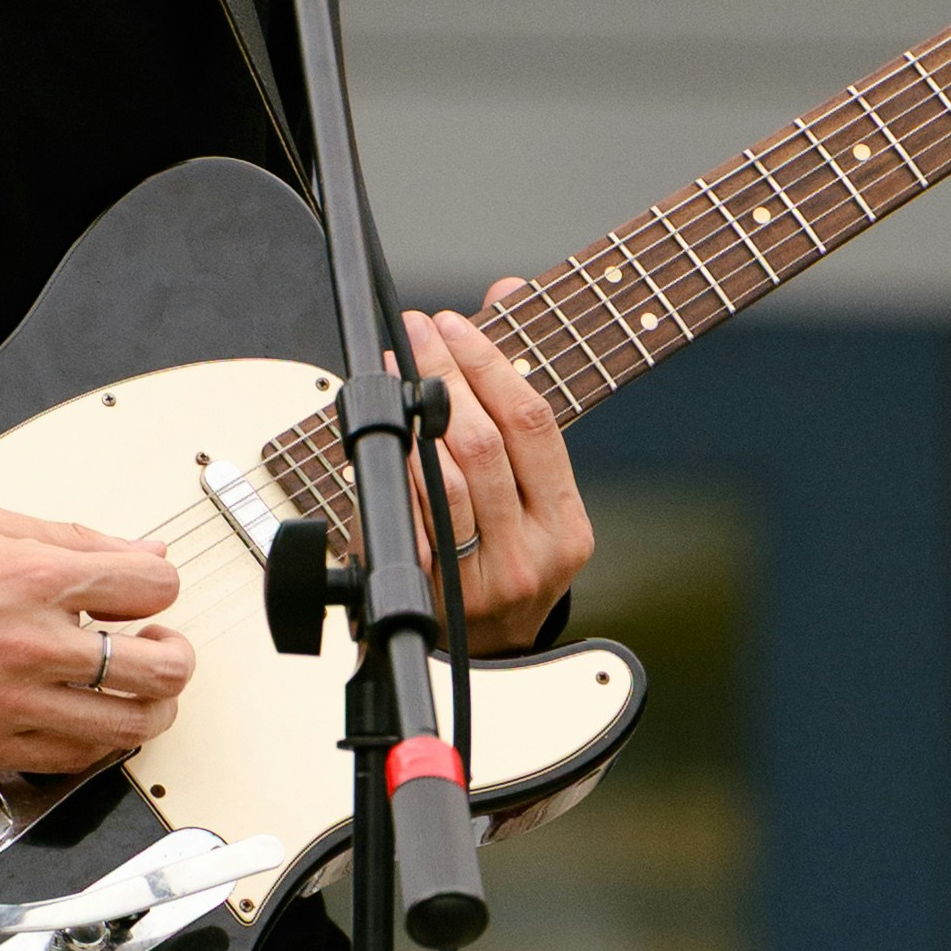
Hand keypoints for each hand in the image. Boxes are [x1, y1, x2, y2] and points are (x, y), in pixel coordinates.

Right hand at [0, 498, 193, 779]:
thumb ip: (77, 540)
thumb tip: (142, 551)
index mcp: (37, 579)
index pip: (153, 585)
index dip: (160, 586)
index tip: (146, 592)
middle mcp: (34, 646)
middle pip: (159, 668)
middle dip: (175, 656)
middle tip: (161, 649)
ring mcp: (15, 703)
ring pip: (130, 726)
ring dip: (151, 709)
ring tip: (138, 693)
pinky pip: (75, 758)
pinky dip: (99, 741)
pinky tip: (92, 718)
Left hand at [407, 300, 594, 653]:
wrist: (477, 661)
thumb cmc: (507, 558)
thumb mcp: (533, 490)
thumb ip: (522, 394)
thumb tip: (507, 290)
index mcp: (570, 528)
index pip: (534, 422)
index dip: (490, 362)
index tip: (456, 323)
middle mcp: (533, 558)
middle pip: (483, 444)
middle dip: (445, 374)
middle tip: (419, 330)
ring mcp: (480, 583)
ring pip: (440, 478)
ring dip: (411, 412)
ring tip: (397, 366)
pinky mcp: (428, 596)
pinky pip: (403, 515)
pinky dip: (389, 464)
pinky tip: (381, 429)